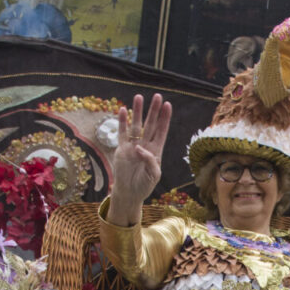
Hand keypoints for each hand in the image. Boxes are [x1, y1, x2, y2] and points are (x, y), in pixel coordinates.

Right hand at [109, 93, 172, 216]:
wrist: (129, 193)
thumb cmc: (144, 185)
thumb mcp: (154, 175)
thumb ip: (150, 161)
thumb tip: (140, 148)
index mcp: (156, 151)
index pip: (161, 131)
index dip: (164, 119)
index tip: (167, 105)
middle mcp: (145, 145)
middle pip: (150, 124)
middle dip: (153, 111)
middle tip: (157, 96)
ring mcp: (133, 146)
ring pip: (136, 125)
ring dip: (137, 111)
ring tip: (138, 97)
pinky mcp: (121, 149)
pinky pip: (122, 133)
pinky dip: (122, 122)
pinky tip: (123, 110)